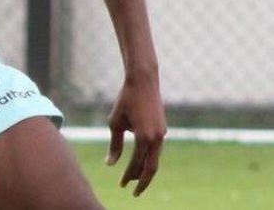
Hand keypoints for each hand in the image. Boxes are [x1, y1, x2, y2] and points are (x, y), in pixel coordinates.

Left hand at [106, 76, 166, 196]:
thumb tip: (110, 164)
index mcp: (144, 137)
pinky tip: (140, 161)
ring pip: (155, 159)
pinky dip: (149, 158)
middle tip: (134, 193)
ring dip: (145, 170)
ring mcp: (162, 134)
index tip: (121, 185)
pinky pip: (156, 149)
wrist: (143, 81)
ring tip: (134, 178)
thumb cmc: (126, 100)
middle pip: (151, 167)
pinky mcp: (163, 129)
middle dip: (142, 181)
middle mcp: (156, 138)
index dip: (128, 176)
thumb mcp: (115, 122)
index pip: (135, 163)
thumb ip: (114, 145)